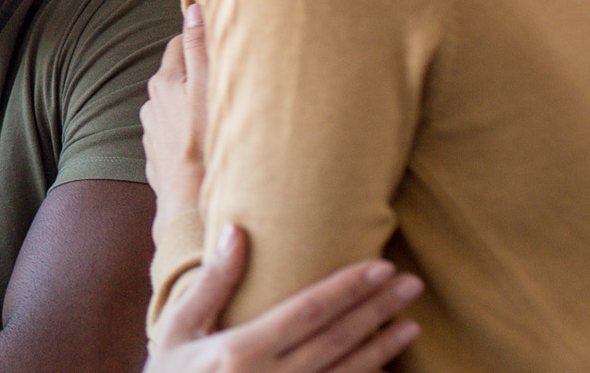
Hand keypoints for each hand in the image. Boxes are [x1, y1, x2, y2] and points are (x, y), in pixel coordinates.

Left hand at [143, 3, 208, 238]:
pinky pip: (176, 134)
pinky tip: (208, 142)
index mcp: (164, 82)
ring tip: (221, 113)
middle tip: (227, 77)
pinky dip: (189, 132)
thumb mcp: (208, 88)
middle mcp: (152, 104)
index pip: (180, 45)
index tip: (220, 41)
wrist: (190, 204)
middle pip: (177, 75)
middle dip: (198, 72)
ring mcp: (153, 132)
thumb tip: (193, 8)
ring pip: (176, 106)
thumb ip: (200, 48)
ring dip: (193, 105)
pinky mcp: (158, 156)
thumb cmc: (205, 143)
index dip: (200, 40)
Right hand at [145, 225, 420, 372]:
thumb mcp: (178, 328)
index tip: (380, 266)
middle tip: (412, 284)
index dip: (348, 288)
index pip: (310, 311)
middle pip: (338, 339)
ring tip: (410, 323)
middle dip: (377, 308)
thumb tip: (237, 231)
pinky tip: (386, 365)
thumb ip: (211, 283)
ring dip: (382, 348)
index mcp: (243, 351)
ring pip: (347, 372)